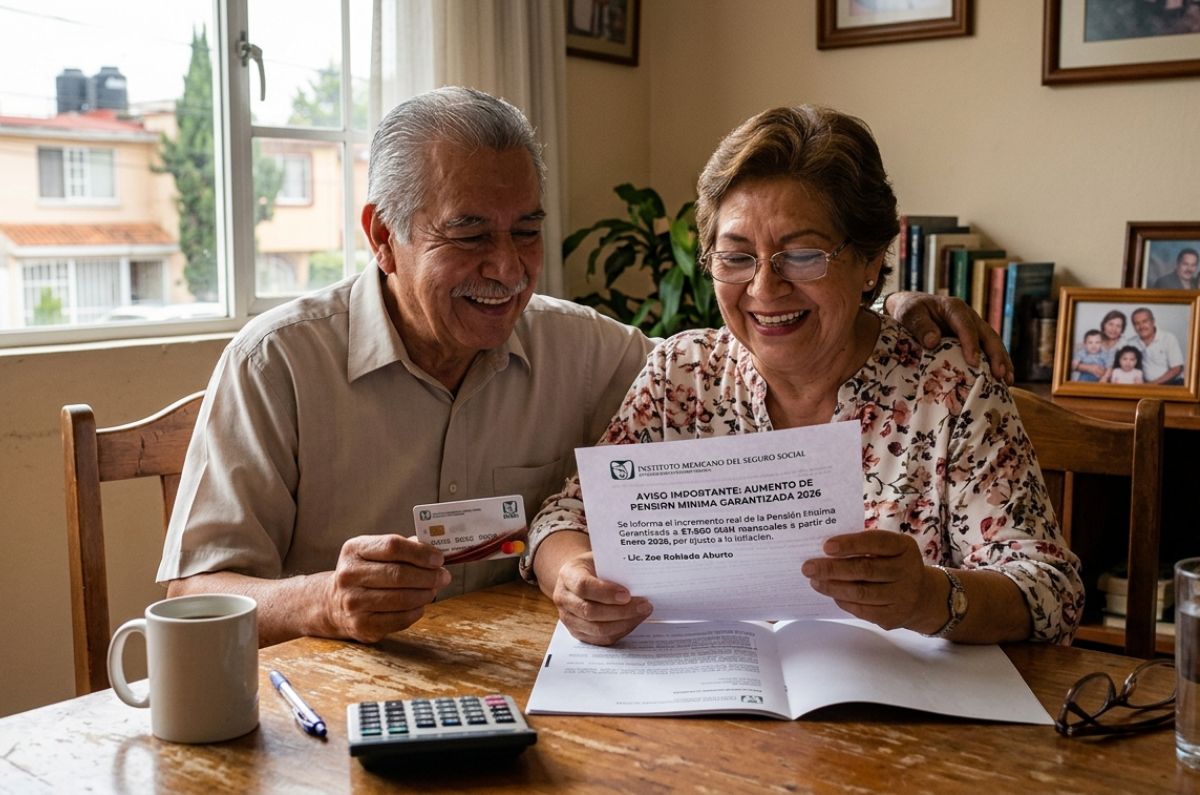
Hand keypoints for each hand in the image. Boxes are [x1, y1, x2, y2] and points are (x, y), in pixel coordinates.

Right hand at [322, 534, 450, 642]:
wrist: (334, 603)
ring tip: (434, 590)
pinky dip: (416, 612)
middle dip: (428, 576)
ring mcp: (353, 602)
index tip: (439, 558)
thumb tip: (436, 552)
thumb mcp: (376, 552)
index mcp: (354, 550)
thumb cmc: (367, 572)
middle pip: (398, 574)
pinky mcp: (361, 625)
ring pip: (401, 599)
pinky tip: (420, 605)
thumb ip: (404, 548)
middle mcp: (349, 575)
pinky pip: (399, 619)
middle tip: (444, 576)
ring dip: (425, 594)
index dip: (420, 553)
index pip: (392, 546)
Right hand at [552, 551, 651, 644]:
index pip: (583, 586)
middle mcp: (563, 598)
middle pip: (590, 611)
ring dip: (624, 623)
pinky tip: (633, 621)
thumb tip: (640, 581)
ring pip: (596, 629)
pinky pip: (601, 639)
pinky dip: (620, 631)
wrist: (578, 578)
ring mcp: (568, 618)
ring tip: (642, 613)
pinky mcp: (577, 632)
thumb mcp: (600, 559)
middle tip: (644, 605)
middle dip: (621, 611)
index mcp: (567, 575)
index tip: (627, 594)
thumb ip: (614, 568)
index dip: (606, 592)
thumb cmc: (594, 566)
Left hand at [801, 531, 939, 631]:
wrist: (923, 597)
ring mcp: (903, 596)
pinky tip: (831, 594)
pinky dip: (843, 601)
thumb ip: (866, 546)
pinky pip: (863, 610)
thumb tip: (826, 551)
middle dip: (832, 568)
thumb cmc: (895, 565)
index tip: (826, 546)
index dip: (851, 544)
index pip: (876, 542)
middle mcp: (907, 571)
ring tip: (814, 581)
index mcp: (904, 547)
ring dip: (833, 587)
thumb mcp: (890, 549)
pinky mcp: (894, 617)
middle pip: (865, 569)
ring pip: (861, 592)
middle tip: (808, 567)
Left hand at [884, 292, 1012, 383]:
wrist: (911, 308)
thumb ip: (920, 326)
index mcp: (954, 308)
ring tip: (1008, 381)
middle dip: (996, 355)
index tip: (973, 362)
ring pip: (993, 344)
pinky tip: (1002, 381)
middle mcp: (969, 317)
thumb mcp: (909, 314)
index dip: (971, 343)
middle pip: (988, 335)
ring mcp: (974, 328)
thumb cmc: (909, 311)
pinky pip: (988, 351)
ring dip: (1002, 362)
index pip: (966, 326)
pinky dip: (996, 364)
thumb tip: (933, 342)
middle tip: (1000, 375)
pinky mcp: (974, 340)